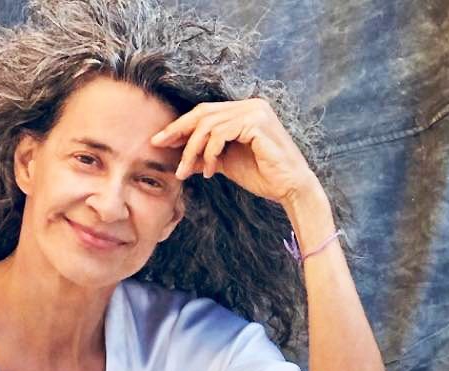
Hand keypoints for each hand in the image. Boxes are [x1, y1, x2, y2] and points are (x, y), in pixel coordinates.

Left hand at [150, 97, 318, 203]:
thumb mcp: (226, 164)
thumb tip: (182, 159)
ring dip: (192, 151)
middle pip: (203, 113)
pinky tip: (210, 172)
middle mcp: (250, 105)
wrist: (289, 188)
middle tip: (159, 146)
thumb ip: (206, 157)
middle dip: (178, 130)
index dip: (180, 125)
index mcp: (243, 110)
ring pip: (209, 125)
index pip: (204, 113)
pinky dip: (210, 154)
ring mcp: (255, 111)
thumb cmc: (262, 175)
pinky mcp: (258, 123)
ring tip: (185, 172)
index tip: (160, 140)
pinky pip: (222, 134)